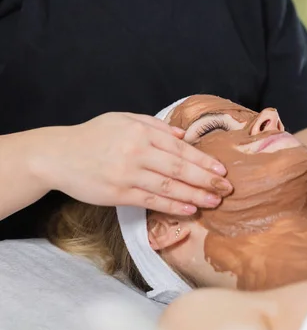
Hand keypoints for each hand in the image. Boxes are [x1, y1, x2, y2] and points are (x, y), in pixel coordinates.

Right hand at [36, 112, 232, 214]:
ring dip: (195, 195)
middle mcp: (136, 152)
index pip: (180, 149)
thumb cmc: (93, 136)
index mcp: (141, 131)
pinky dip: (173, 206)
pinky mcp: (118, 194)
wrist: (58, 155)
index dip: (204, 161)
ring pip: (169, 187)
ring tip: (214, 201)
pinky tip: (190, 209)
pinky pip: (152, 201)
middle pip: (179, 168)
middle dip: (206, 180)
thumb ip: (155, 126)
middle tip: (226, 188)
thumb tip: (184, 135)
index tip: (221, 170)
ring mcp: (127, 174)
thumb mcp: (123, 119)